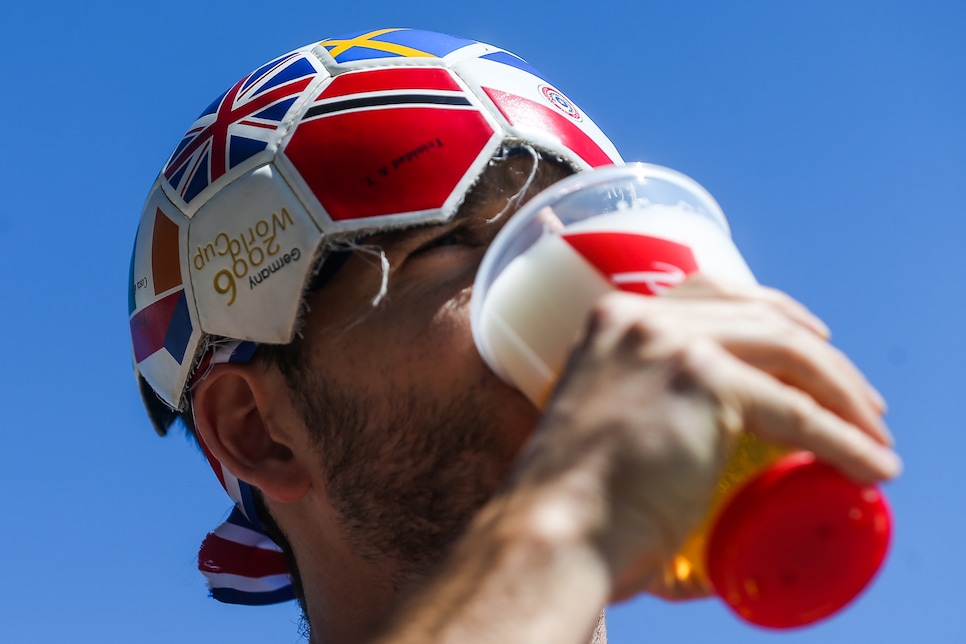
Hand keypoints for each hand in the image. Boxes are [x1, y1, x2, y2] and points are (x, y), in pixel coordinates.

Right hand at [511, 275, 900, 601]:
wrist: (554, 529)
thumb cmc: (576, 500)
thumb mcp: (608, 421)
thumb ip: (650, 400)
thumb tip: (717, 428)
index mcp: (614, 320)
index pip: (710, 292)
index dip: (774, 313)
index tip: (813, 342)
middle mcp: (642, 317)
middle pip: (758, 313)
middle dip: (820, 355)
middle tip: (855, 395)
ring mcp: (673, 343)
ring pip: (787, 349)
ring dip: (841, 390)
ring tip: (870, 427)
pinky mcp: (705, 381)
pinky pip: (798, 410)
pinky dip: (843, 439)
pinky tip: (868, 461)